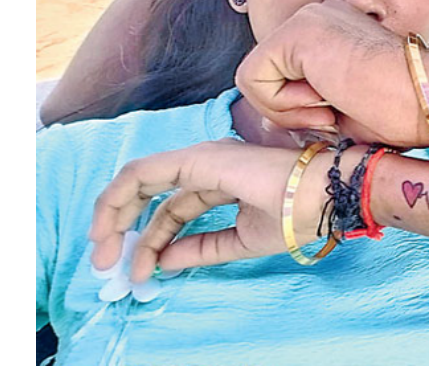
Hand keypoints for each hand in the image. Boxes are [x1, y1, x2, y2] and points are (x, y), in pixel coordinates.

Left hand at [88, 139, 344, 282]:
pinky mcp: (195, 160)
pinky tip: (111, 228)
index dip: (149, 239)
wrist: (324, 197)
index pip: (172, 209)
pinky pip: (144, 174)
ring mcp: (198, 158)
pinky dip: (120, 199)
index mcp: (218, 180)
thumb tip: (163, 262)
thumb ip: (201, 248)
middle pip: (150, 194)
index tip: (135, 271)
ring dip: (114, 217)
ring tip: (103, 255)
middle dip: (121, 227)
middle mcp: (203, 164)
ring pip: (139, 181)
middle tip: (105, 264)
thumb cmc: (297, 213)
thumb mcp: (240, 241)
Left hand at [235, 0, 428, 147]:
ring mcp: (306, 18)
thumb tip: (264, 117)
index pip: (282, 73)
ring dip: (287, 110)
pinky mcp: (297, 32)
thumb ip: (306, 102)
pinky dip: (282, 105)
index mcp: (332, 29)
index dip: (298, 108)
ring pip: (255, 76)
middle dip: (289, 108)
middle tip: (333, 114)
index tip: (338, 113)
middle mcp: (317, 15)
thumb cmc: (401, 113)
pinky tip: (325, 101)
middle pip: (264, 73)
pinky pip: (252, 78)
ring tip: (332, 107)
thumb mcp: (342, 106)